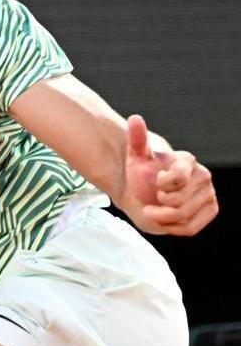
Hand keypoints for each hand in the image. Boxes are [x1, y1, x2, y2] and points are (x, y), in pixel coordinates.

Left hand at [123, 115, 216, 235]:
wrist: (143, 192)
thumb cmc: (141, 173)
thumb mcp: (135, 156)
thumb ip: (137, 138)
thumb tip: (135, 118)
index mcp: (187, 161)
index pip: (178, 178)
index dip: (162, 184)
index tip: (156, 181)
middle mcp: (203, 176)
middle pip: (179, 201)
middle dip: (159, 203)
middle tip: (153, 198)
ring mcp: (208, 195)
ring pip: (184, 216)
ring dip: (162, 217)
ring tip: (153, 209)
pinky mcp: (209, 211)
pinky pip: (191, 227)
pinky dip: (172, 227)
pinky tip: (164, 218)